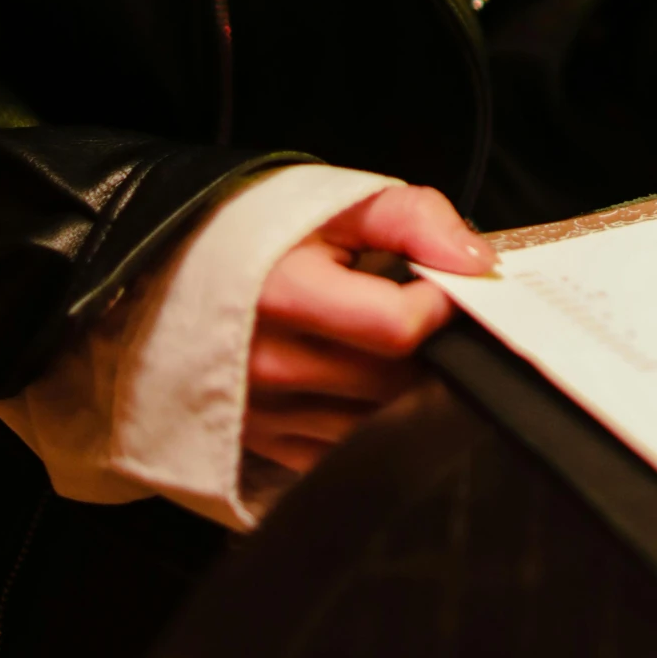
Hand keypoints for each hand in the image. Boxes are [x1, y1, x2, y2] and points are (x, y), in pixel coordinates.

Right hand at [245, 185, 494, 476]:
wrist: (180, 271)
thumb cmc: (266, 233)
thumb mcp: (338, 204)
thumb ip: (413, 218)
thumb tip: (477, 263)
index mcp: (282, 295)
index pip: (397, 326)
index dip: (442, 304)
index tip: (448, 284)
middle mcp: (268, 365)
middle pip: (394, 379)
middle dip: (432, 348)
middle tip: (433, 315)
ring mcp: (263, 414)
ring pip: (377, 422)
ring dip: (405, 390)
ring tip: (398, 346)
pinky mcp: (264, 446)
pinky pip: (347, 452)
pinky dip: (374, 424)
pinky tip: (370, 383)